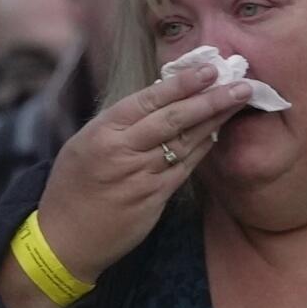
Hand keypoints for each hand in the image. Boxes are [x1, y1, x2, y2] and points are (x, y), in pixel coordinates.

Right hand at [31, 63, 254, 283]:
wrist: (65, 237)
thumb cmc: (74, 185)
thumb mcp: (85, 144)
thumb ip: (120, 123)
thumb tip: (160, 96)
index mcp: (102, 132)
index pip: (147, 100)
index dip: (181, 84)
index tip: (209, 70)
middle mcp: (121, 151)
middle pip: (173, 120)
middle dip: (210, 99)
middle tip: (241, 83)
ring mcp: (140, 176)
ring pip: (185, 142)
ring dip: (215, 120)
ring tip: (239, 101)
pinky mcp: (154, 198)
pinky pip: (185, 167)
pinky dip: (203, 147)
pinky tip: (219, 131)